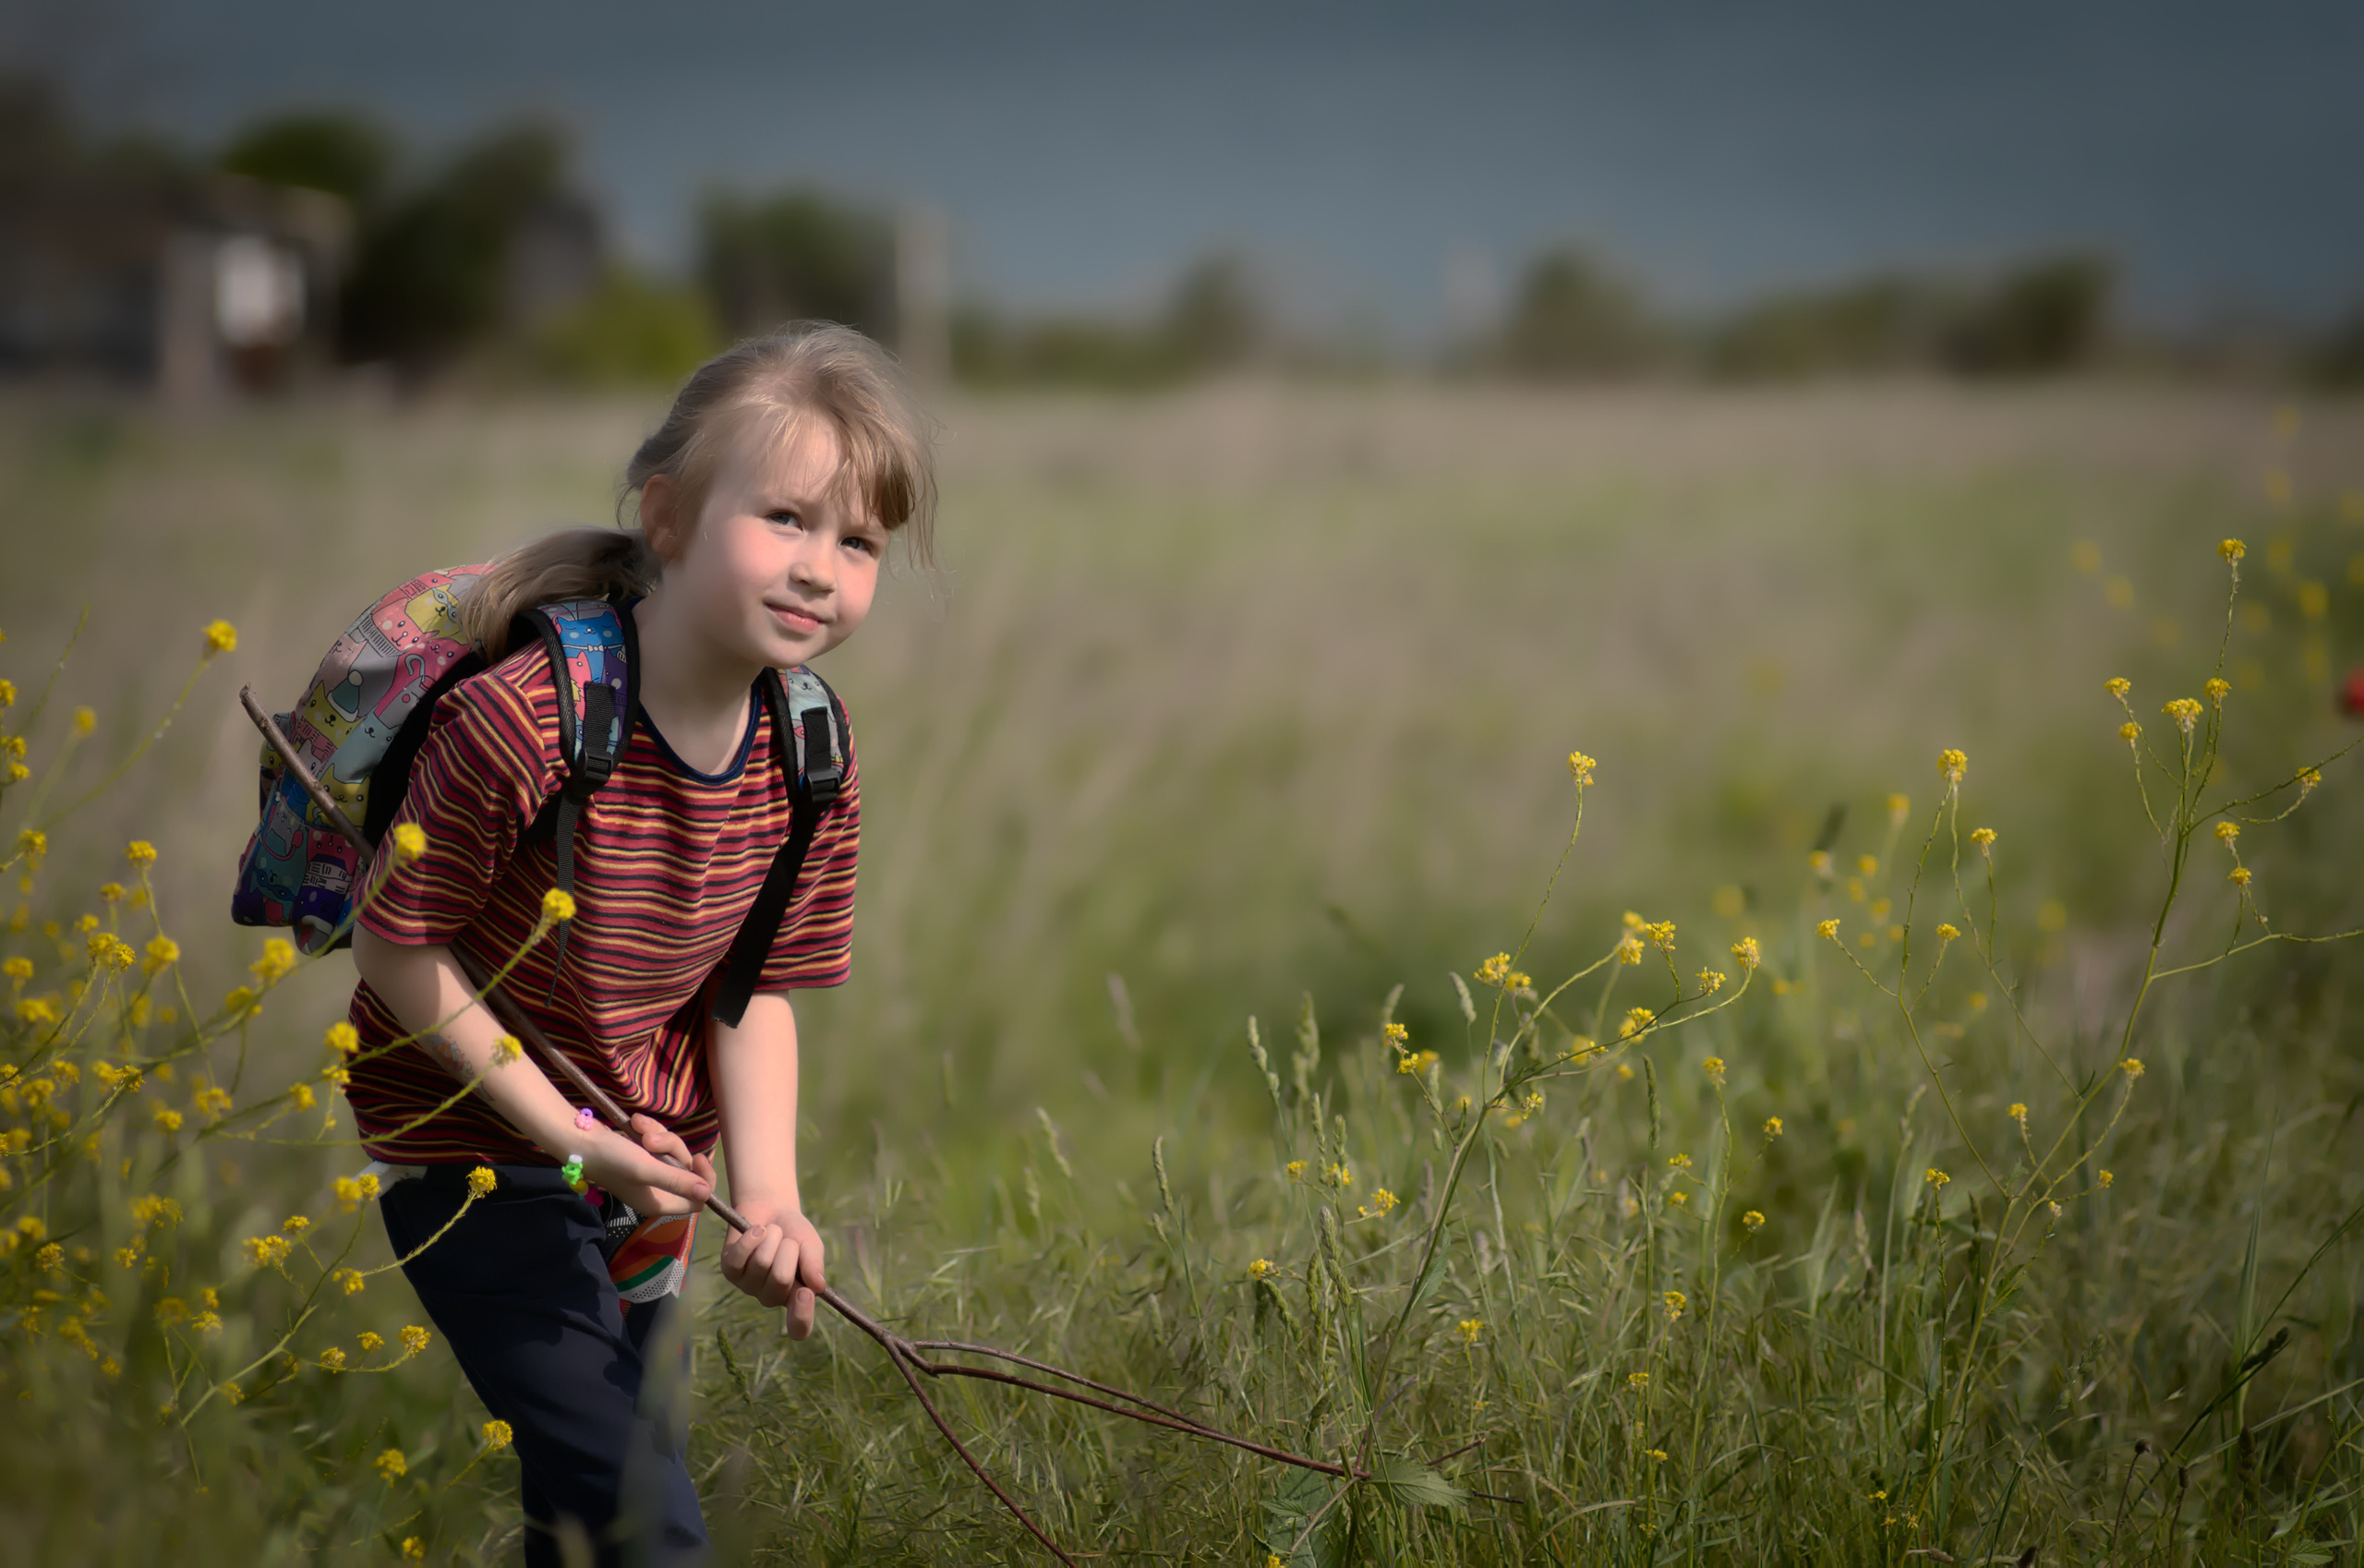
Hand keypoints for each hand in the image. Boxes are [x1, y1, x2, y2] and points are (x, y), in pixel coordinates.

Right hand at [577, 1114, 713, 1218]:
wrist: (579, 1138)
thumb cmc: (611, 1158)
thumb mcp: (647, 1169)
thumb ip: (677, 1181)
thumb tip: (707, 1194)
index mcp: (659, 1203)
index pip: (698, 1200)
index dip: (703, 1180)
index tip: (696, 1157)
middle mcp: (657, 1191)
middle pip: (686, 1169)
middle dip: (671, 1148)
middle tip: (650, 1140)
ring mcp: (649, 1172)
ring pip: (672, 1151)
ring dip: (658, 1134)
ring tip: (638, 1126)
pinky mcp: (642, 1156)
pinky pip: (659, 1142)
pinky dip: (649, 1129)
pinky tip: (635, 1122)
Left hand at [720, 1200, 825, 1337]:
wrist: (772, 1209)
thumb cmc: (795, 1232)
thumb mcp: (811, 1245)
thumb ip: (814, 1264)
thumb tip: (818, 1286)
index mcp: (795, 1298)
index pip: (798, 1327)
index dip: (801, 1317)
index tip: (806, 1294)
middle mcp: (770, 1297)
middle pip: (780, 1280)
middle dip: (789, 1250)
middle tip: (789, 1240)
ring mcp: (748, 1285)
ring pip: (761, 1263)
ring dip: (772, 1238)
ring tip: (773, 1231)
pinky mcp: (729, 1270)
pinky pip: (738, 1258)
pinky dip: (752, 1238)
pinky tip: (757, 1229)